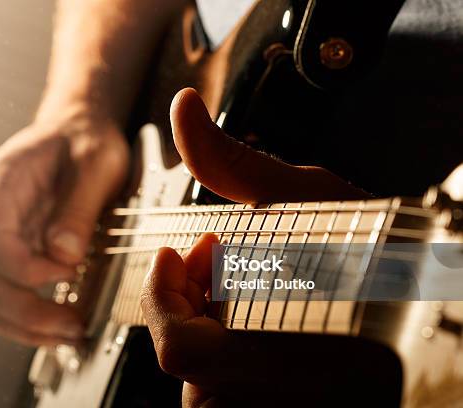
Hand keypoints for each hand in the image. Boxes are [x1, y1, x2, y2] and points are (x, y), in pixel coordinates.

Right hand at [0, 115, 128, 345]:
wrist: (77, 132)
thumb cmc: (84, 140)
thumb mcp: (95, 161)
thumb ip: (79, 206)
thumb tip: (65, 254)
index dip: (23, 269)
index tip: (66, 273)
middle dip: (25, 311)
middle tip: (70, 326)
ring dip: (24, 325)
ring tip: (68, 336)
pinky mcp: (13, 254)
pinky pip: (6, 296)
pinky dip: (27, 321)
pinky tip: (57, 330)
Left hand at [141, 88, 375, 405]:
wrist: (421, 290)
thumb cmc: (371, 243)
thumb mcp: (303, 197)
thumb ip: (234, 161)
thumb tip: (182, 106)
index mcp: (285, 347)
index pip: (181, 350)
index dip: (164, 300)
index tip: (176, 255)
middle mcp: (284, 393)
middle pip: (188, 372)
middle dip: (189, 312)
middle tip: (213, 272)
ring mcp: (286, 407)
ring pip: (210, 389)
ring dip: (209, 338)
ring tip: (239, 299)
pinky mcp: (287, 407)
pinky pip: (232, 395)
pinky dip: (228, 358)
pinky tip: (253, 325)